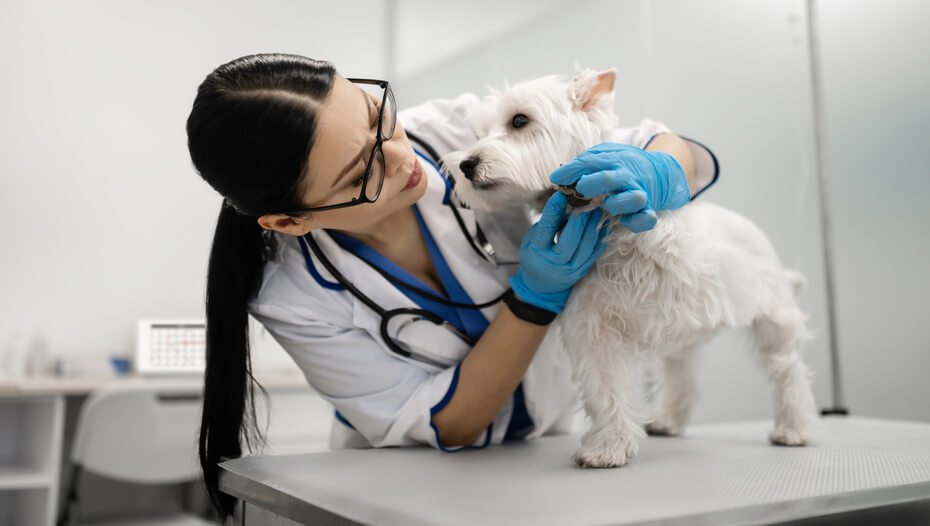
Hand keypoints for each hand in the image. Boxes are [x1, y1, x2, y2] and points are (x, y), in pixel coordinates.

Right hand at [510, 192, 606, 312]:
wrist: (543, 285)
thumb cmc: (536, 255)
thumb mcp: (533, 239)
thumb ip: (548, 224)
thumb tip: (567, 204)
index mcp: (537, 253)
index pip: (546, 231)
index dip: (553, 212)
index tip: (560, 195)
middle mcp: (554, 264)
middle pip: (570, 241)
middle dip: (579, 220)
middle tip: (585, 201)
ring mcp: (571, 269)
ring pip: (586, 246)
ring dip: (592, 225)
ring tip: (595, 209)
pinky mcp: (583, 269)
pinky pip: (595, 251)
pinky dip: (600, 235)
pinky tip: (602, 223)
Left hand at [550, 142, 689, 232]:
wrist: (660, 171)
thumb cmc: (623, 165)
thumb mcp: (605, 155)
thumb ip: (585, 162)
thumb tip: (560, 175)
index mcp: (614, 160)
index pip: (589, 163)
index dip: (571, 171)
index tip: (555, 178)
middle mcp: (627, 177)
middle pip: (609, 179)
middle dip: (592, 183)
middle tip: (580, 189)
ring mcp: (639, 193)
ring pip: (632, 199)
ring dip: (616, 203)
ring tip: (605, 205)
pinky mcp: (647, 209)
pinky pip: (646, 219)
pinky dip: (637, 221)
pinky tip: (624, 221)